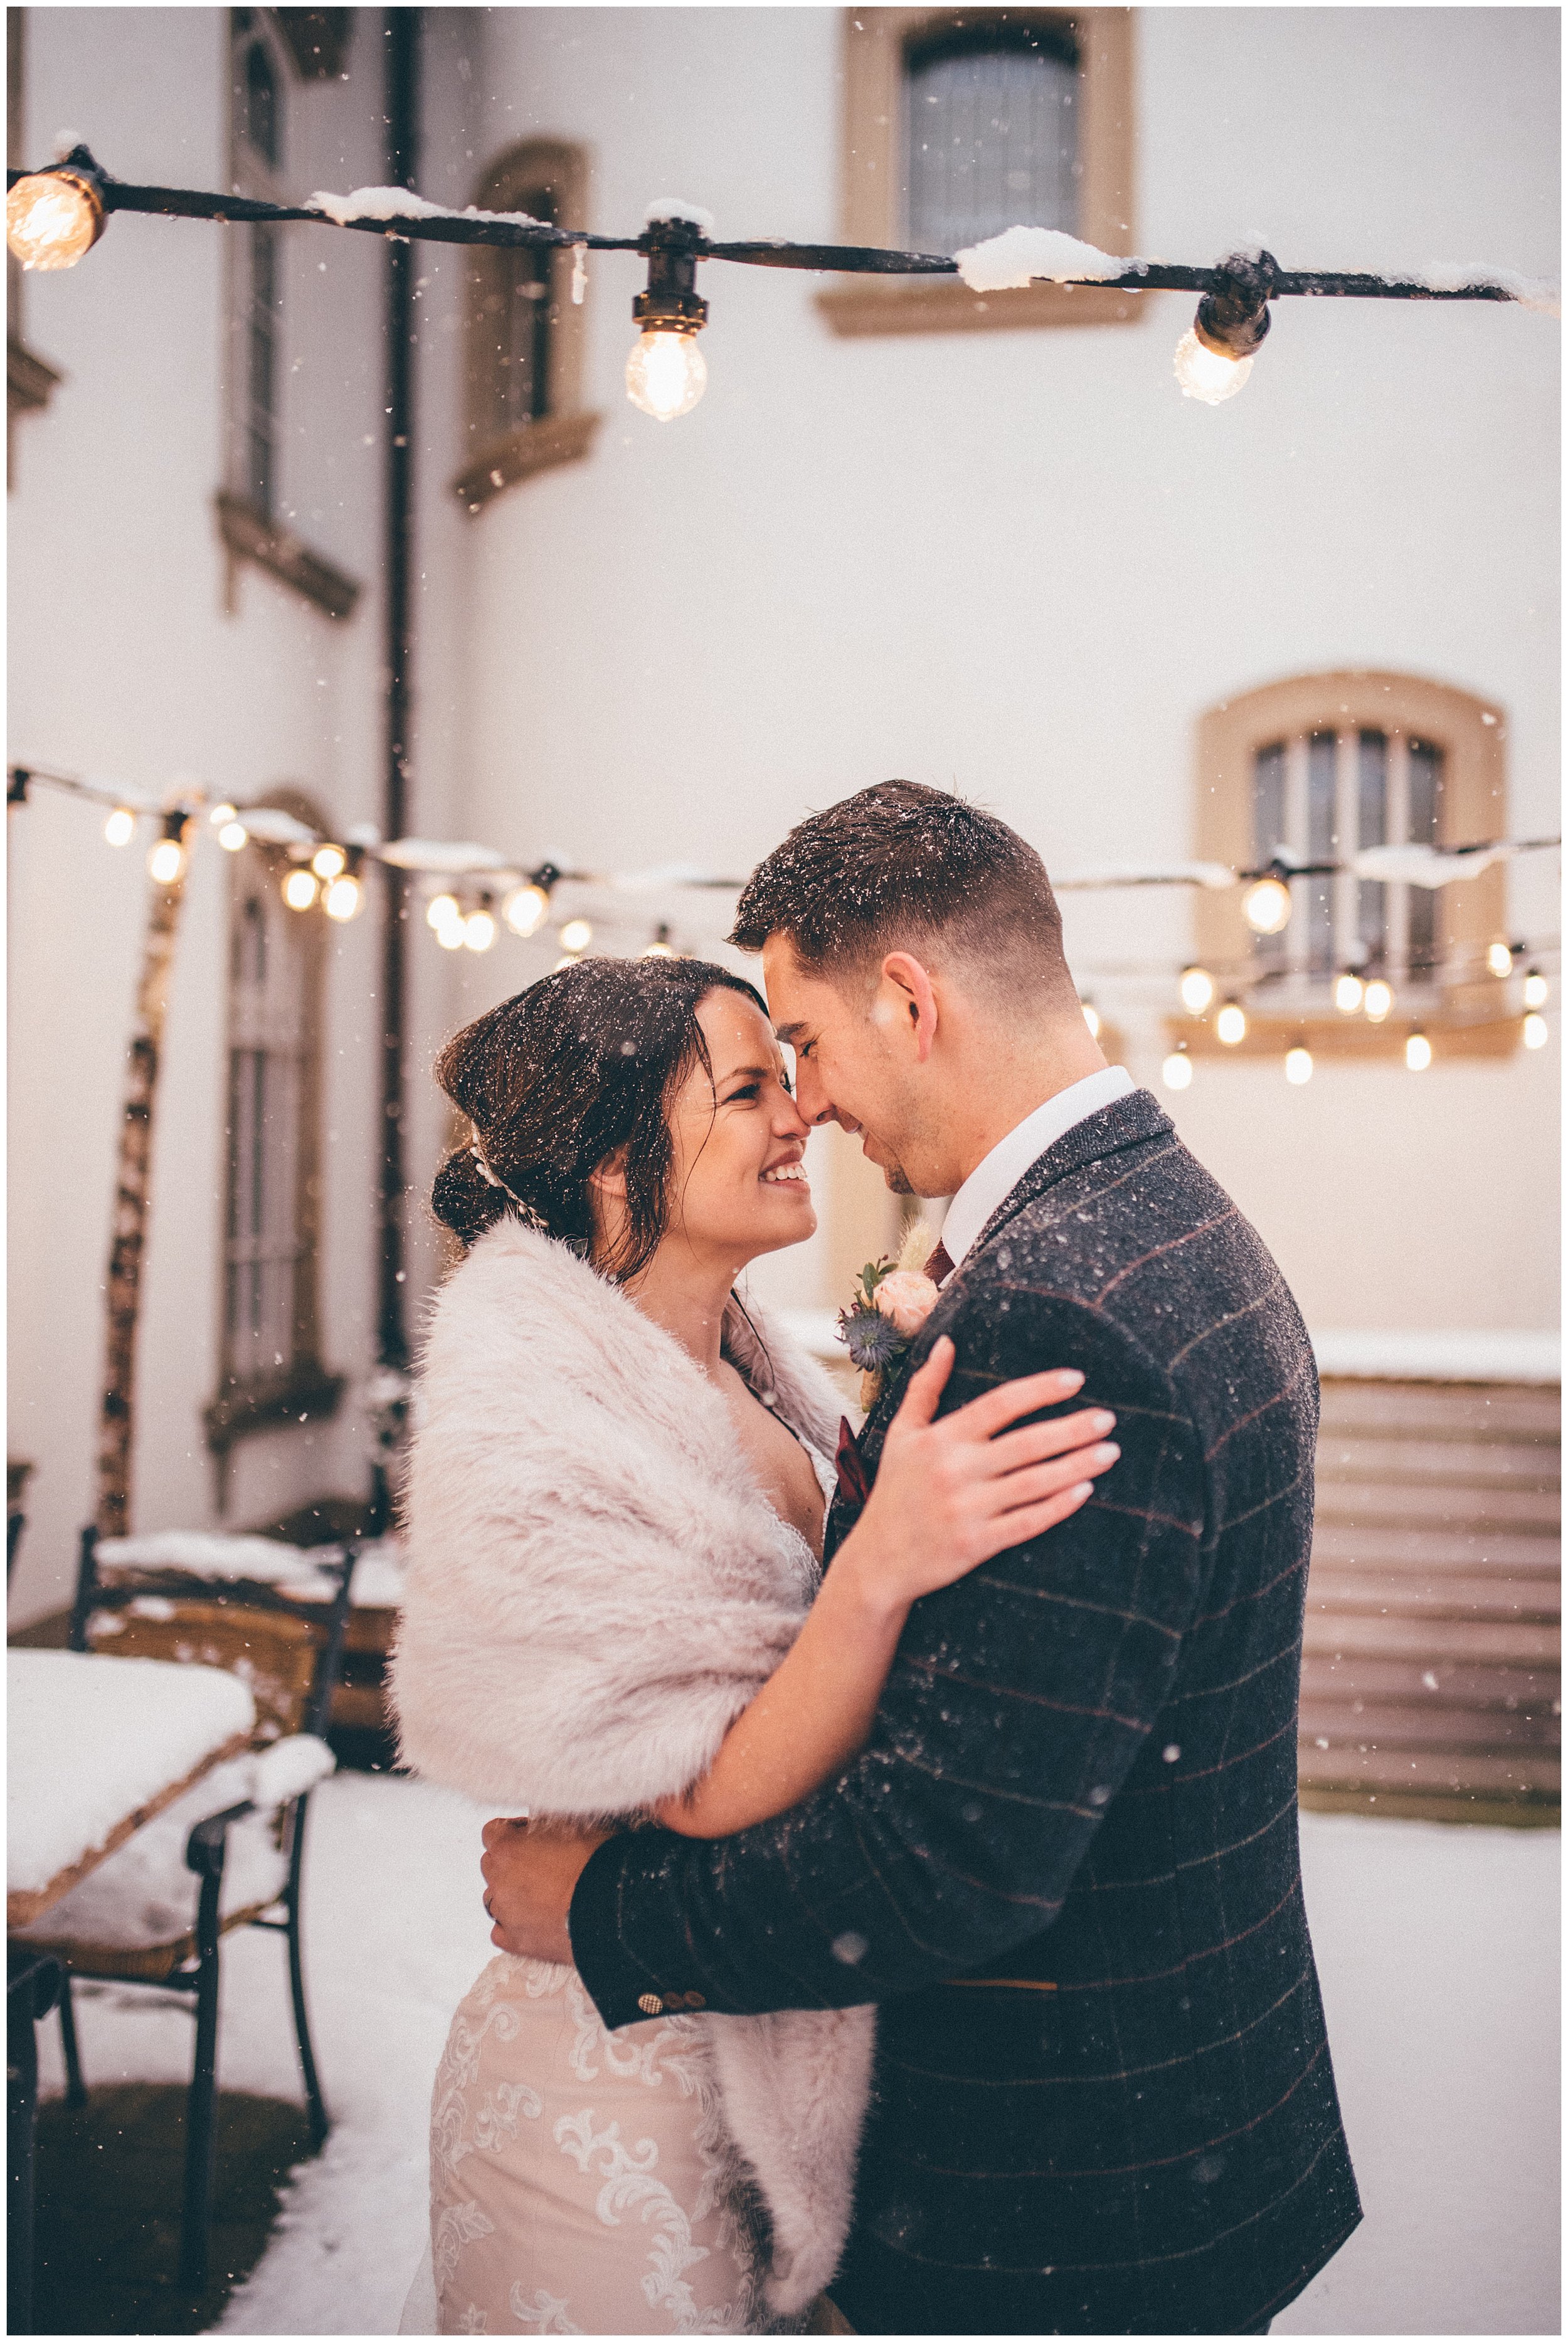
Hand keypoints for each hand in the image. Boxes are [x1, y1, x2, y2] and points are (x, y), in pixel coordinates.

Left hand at [480, 1817, 612, 1962]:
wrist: (612, 1910)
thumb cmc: (597, 1863)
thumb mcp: (577, 1827)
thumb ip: (550, 1825)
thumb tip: (546, 1824)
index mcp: (509, 1849)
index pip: (492, 1831)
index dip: (512, 1830)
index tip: (530, 1833)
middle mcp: (499, 1881)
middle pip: (490, 1864)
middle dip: (509, 1861)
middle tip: (538, 1863)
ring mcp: (505, 1914)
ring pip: (493, 1898)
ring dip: (510, 1892)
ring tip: (539, 1894)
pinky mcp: (515, 1942)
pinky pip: (500, 1931)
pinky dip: (511, 1925)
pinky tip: (533, 1920)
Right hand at [840, 1339, 1117, 1607]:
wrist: (878, 1559)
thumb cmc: (895, 1490)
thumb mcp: (902, 1433)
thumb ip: (926, 1386)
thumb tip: (946, 1341)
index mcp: (941, 1439)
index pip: (1000, 1404)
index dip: (1040, 1389)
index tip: (1076, 1380)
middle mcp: (955, 1470)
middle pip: (1027, 1443)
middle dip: (1073, 1429)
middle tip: (1108, 1418)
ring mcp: (967, 1509)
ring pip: (1034, 1482)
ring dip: (1077, 1466)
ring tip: (1109, 1451)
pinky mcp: (976, 1544)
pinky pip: (1027, 1522)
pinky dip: (1058, 1507)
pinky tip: (1085, 1491)